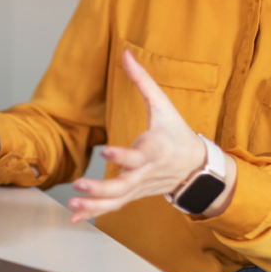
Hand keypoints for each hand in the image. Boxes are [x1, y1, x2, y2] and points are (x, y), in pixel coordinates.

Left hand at [67, 49, 219, 223]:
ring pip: (117, 200)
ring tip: (74, 205)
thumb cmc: (176, 133)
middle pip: (124, 184)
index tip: (105, 151)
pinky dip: (95, 212)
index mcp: (154, 149)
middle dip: (102, 188)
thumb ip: (142, 81)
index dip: (122, 155)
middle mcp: (146, 172)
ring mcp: (140, 186)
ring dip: (95, 204)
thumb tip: (126, 53)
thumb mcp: (163, 105)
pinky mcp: (134, 194)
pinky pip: (114, 206)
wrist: (196, 166)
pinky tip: (75, 217)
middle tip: (80, 185)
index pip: (138, 155)